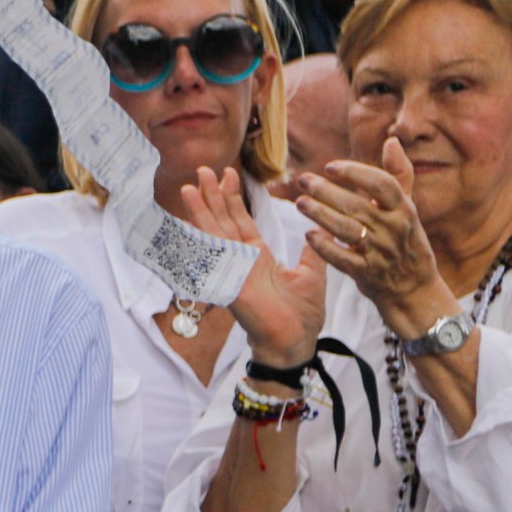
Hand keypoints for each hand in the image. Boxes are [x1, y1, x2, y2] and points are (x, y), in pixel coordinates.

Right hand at [180, 165, 326, 366]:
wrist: (295, 341)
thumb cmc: (303, 315)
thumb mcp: (312, 273)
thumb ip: (311, 249)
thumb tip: (319, 230)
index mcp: (258, 258)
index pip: (241, 222)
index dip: (233, 199)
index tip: (229, 174)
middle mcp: (241, 260)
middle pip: (222, 221)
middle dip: (213, 195)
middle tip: (203, 169)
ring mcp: (232, 269)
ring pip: (214, 232)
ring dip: (202, 207)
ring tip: (191, 184)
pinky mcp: (228, 280)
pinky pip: (213, 252)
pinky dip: (202, 232)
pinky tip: (192, 216)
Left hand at [295, 141, 454, 334]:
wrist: (414, 288)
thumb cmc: (405, 240)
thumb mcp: (408, 207)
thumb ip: (399, 175)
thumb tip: (391, 141)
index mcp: (405, 209)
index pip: (382, 184)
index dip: (356, 173)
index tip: (330, 166)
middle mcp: (394, 229)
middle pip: (358, 205)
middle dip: (327, 191)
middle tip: (303, 180)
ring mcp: (381, 252)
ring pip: (347, 230)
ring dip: (321, 215)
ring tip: (300, 203)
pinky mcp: (367, 273)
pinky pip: (343, 260)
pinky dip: (326, 248)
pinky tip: (309, 235)